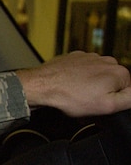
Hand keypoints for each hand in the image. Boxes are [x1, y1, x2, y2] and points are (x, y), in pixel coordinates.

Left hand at [16, 51, 130, 116]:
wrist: (41, 86)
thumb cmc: (69, 96)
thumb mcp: (108, 106)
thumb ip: (129, 100)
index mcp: (119, 72)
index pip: (126, 91)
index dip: (113, 102)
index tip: (100, 106)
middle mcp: (106, 61)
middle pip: (111, 84)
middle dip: (101, 95)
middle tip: (87, 104)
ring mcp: (89, 58)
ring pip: (96, 78)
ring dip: (89, 89)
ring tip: (76, 97)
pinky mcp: (74, 59)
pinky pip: (81, 73)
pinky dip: (77, 81)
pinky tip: (69, 89)